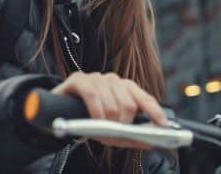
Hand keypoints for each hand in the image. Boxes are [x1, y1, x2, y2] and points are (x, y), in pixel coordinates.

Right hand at [51, 71, 167, 149]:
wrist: (56, 113)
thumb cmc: (87, 119)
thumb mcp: (110, 128)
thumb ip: (129, 135)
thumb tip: (149, 142)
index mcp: (124, 89)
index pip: (144, 97)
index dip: (154, 111)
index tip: (163, 126)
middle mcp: (112, 80)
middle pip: (128, 104)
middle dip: (123, 124)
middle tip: (114, 133)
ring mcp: (96, 78)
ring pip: (112, 103)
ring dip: (107, 123)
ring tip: (99, 129)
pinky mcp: (79, 79)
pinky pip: (93, 95)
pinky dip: (96, 112)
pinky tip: (93, 120)